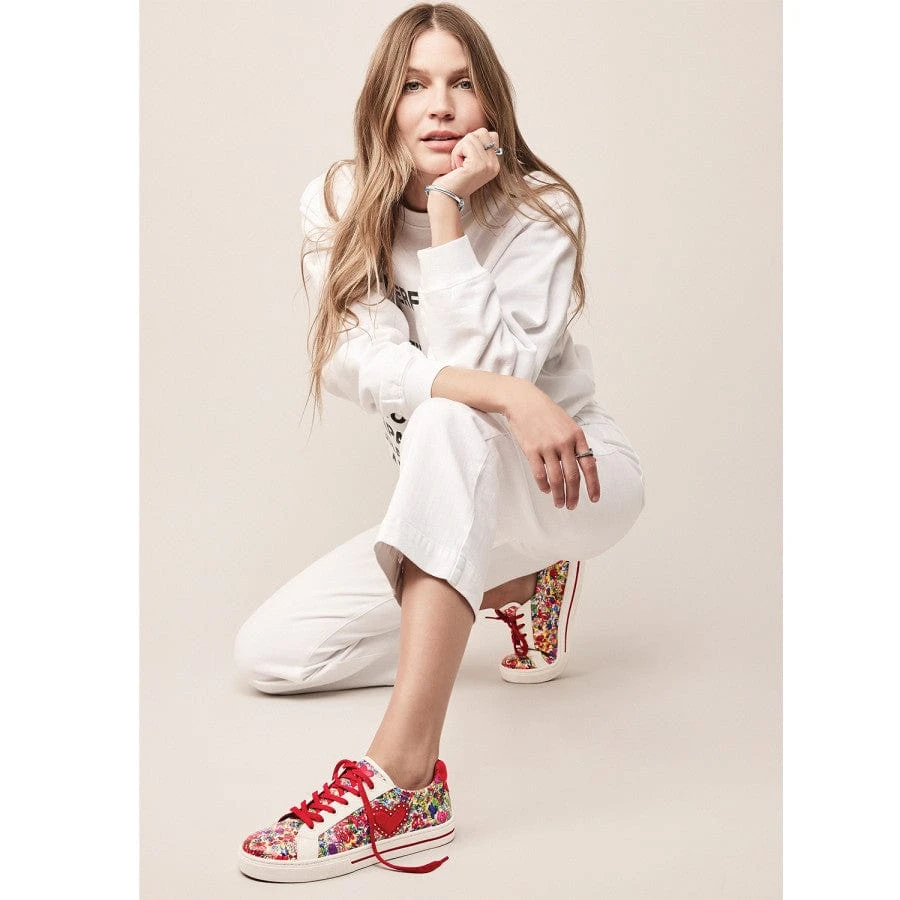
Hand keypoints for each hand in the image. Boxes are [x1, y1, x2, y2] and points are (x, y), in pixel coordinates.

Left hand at [429, 127, 500, 201]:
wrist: (445, 196)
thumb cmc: (452, 178)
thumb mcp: (468, 161)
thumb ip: (477, 147)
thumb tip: (480, 131)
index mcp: (494, 164)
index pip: (490, 134)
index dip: (474, 141)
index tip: (466, 159)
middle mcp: (494, 165)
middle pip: (482, 132)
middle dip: (466, 142)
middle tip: (460, 161)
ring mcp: (488, 165)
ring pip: (472, 137)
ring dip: (459, 149)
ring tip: (458, 166)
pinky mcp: (478, 165)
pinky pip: (466, 144)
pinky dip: (456, 153)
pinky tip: (456, 167)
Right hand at [503, 380, 600, 509]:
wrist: (523, 401)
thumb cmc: (546, 412)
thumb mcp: (568, 424)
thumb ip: (577, 444)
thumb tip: (587, 464)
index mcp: (577, 436)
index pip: (589, 466)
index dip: (593, 485)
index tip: (594, 498)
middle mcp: (564, 442)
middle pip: (573, 477)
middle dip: (574, 495)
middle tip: (572, 506)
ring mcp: (547, 446)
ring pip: (556, 479)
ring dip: (558, 495)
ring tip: (559, 504)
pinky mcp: (531, 450)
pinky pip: (540, 474)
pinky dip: (543, 486)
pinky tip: (545, 490)